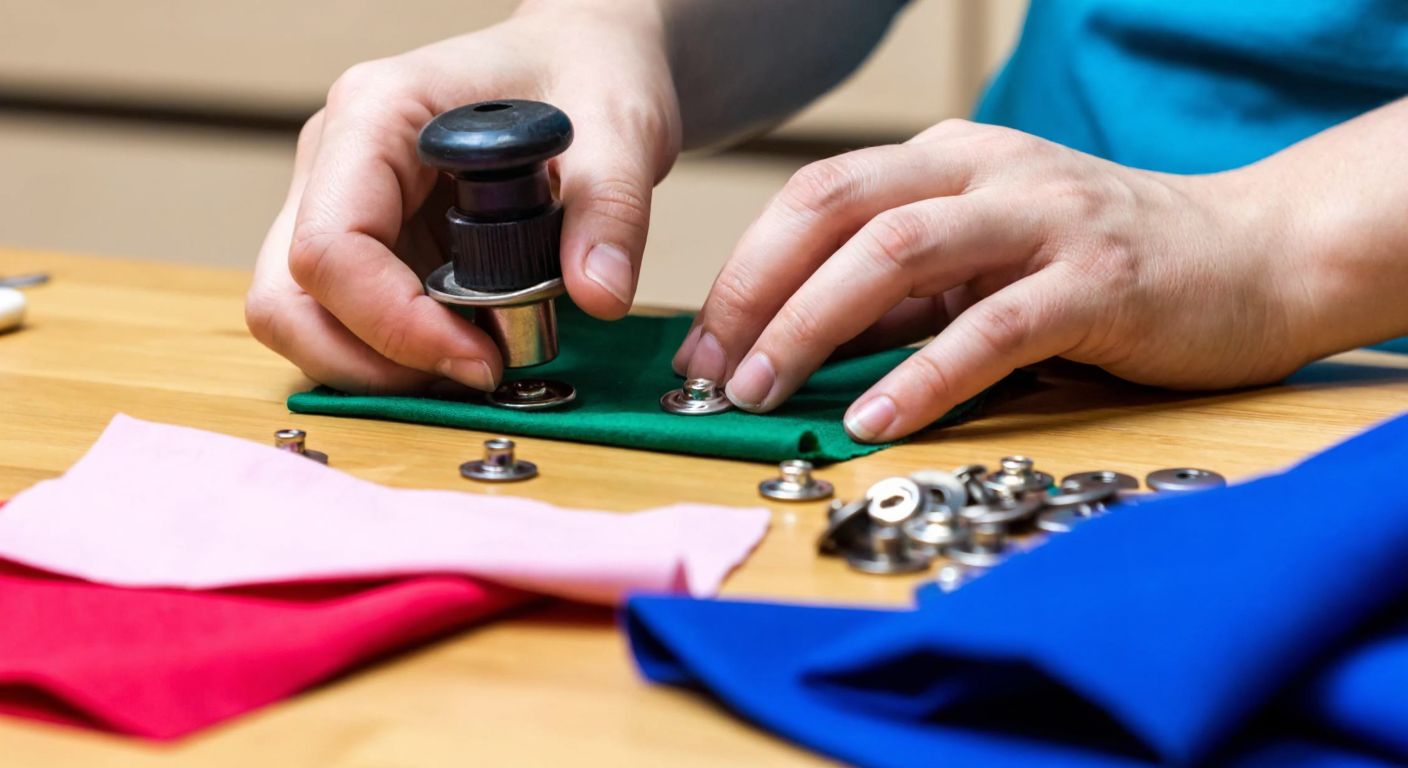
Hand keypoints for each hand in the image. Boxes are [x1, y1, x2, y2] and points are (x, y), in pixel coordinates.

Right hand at [246, 5, 679, 393]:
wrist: (579, 60)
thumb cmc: (583, 72)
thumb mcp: (621, 129)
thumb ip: (612, 212)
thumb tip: (599, 295)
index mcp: (376, 115)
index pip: (331, 248)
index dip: (395, 325)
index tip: (481, 358)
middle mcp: (336, 159)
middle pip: (288, 295)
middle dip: (370, 361)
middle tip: (470, 372)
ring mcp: (342, 202)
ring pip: (302, 316)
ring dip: (378, 365)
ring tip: (474, 361)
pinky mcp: (368, 241)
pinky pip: (346, 318)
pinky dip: (395, 354)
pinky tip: (469, 344)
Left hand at [674, 119, 1314, 441]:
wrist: (1256, 256)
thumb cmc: (1105, 267)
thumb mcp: (986, 263)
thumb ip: (903, 294)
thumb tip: (794, 345)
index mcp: (948, 159)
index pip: (816, 196)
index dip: (745, 269)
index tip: (701, 348)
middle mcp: (986, 170)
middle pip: (836, 208)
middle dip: (757, 291)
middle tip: (712, 373)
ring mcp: (1043, 218)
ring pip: (897, 251)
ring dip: (813, 324)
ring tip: (765, 391)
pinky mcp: (1098, 281)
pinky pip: (991, 328)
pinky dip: (923, 376)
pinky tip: (873, 419)